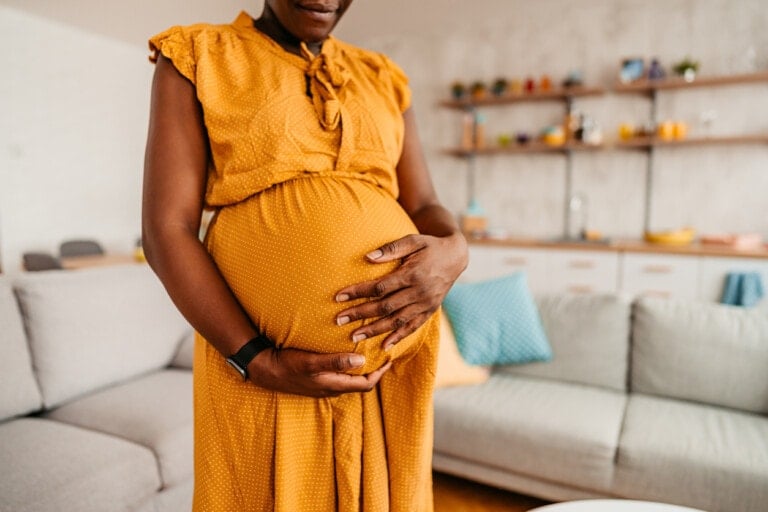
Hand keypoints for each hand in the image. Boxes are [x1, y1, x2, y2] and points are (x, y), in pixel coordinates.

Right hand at [248, 348, 391, 397]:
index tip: (389, 359)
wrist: (265, 370)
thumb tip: (361, 362)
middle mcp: (332, 388)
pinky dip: (349, 367)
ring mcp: (324, 385)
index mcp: (334, 385)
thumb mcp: (311, 362)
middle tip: (383, 353)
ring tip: (370, 352)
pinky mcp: (317, 379)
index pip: (366, 384)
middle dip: (374, 370)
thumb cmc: (287, 365)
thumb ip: (335, 362)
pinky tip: (348, 354)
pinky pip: (340, 375)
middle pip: (361, 383)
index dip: (380, 373)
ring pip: (350, 380)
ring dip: (362, 368)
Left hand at [334, 232, 467, 350]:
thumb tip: (368, 257)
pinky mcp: (430, 311)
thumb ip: (391, 249)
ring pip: (396, 321)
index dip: (358, 292)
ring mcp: (426, 304)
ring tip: (354, 336)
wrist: (455, 257)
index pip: (380, 287)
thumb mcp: (413, 241)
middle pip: (384, 307)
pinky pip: (413, 327)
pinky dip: (398, 337)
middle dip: (360, 314)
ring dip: (374, 330)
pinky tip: (384, 346)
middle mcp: (419, 292)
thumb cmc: (429, 246)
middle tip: (339, 320)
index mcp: (412, 274)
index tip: (339, 297)